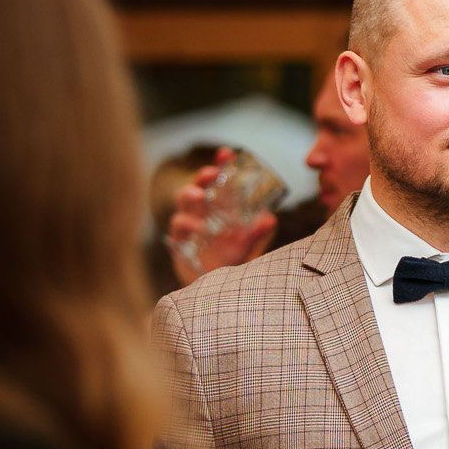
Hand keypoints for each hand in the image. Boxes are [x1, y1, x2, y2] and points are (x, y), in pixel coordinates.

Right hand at [165, 149, 277, 286]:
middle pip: (198, 187)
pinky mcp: (179, 244)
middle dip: (202, 177)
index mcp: (220, 210)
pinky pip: (177, 229)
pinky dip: (186, 224)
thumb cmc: (235, 265)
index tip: (227, 153)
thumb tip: (270, 218)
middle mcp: (203, 215)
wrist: (219, 295)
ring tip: (200, 197)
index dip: (221, 165)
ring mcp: (189, 228)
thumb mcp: (250, 249)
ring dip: (189, 195)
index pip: (220, 182)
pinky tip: (198, 229)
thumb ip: (257, 235)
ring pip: (182, 204)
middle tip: (209, 174)